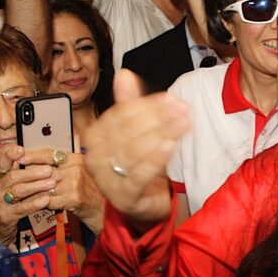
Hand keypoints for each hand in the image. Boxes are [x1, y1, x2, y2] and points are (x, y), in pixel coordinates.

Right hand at [0, 145, 54, 243]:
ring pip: (18, 191)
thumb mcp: (8, 188)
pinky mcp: (6, 216)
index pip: (2, 163)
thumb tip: (34, 157)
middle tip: (49, 170)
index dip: (10, 156)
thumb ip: (18, 174)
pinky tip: (46, 199)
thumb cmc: (6, 204)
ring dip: (37, 186)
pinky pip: (22, 208)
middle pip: (13, 177)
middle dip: (32, 172)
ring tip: (51, 182)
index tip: (21, 149)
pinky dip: (35, 203)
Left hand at [18, 149, 103, 231]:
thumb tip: (54, 144)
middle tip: (15, 178)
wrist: (100, 207)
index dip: (32, 155)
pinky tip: (37, 203)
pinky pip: (49, 200)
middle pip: (44, 171)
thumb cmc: (86, 187)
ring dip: (33, 191)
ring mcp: (74, 183)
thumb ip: (66, 158)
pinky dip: (41, 202)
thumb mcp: (79, 169)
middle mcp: (75, 169)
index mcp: (75, 158)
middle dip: (29, 176)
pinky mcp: (72, 198)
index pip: (50, 153)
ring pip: (44, 186)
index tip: (19, 156)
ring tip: (23, 193)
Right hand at [82, 70, 190, 229]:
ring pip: (134, 151)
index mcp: (94, 137)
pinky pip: (139, 175)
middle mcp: (94, 157)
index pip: (120, 114)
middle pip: (128, 131)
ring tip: (183, 124)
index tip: (171, 98)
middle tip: (182, 109)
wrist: (143, 203)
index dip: (146, 104)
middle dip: (158, 118)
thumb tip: (124, 73)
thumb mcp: (133, 133)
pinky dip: (155, 159)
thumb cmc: (136, 164)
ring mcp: (106, 180)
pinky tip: (171, 146)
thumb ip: (129, 103)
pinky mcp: (123, 197)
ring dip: (162, 134)